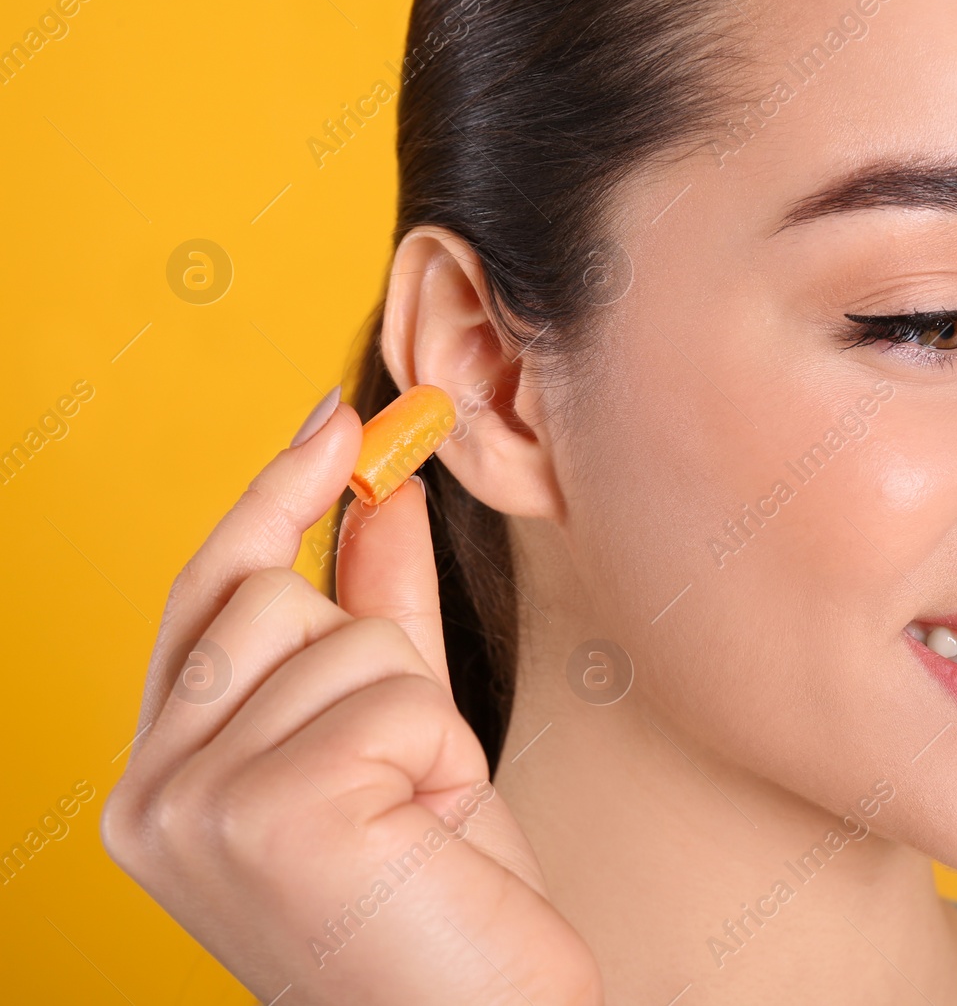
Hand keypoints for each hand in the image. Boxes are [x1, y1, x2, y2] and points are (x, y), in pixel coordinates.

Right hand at [101, 400, 599, 1004]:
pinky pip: (399, 697)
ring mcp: (193, 808)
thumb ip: (374, 613)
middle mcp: (147, 797)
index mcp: (162, 779)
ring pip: (350, 642)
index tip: (337, 416)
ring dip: (424, 726)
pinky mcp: (268, 814)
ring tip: (417, 828)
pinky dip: (447, 759)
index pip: (208, 592)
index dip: (274, 496)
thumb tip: (379, 490)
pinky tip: (428, 840)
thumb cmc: (438, 902)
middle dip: (380, 669)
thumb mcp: (402, 740)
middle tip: (404, 789)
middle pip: (279, 597)